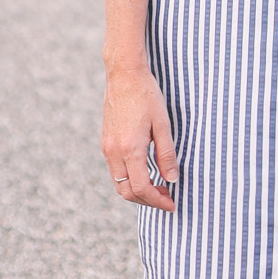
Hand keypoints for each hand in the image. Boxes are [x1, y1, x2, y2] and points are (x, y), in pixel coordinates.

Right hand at [102, 61, 178, 210]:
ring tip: (158, 187)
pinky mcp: (105, 142)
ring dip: (137, 191)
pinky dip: (129, 179)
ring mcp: (107, 147)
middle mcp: (114, 151)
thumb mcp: (163, 125)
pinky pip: (115, 171)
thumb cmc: (146, 96)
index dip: (157, 200)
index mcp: (130, 148)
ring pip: (119, 183)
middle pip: (127, 191)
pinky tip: (145, 172)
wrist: (124, 75)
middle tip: (167, 198)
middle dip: (147, 200)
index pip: (141, 188)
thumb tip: (171, 179)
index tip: (171, 203)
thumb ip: (166, 154)